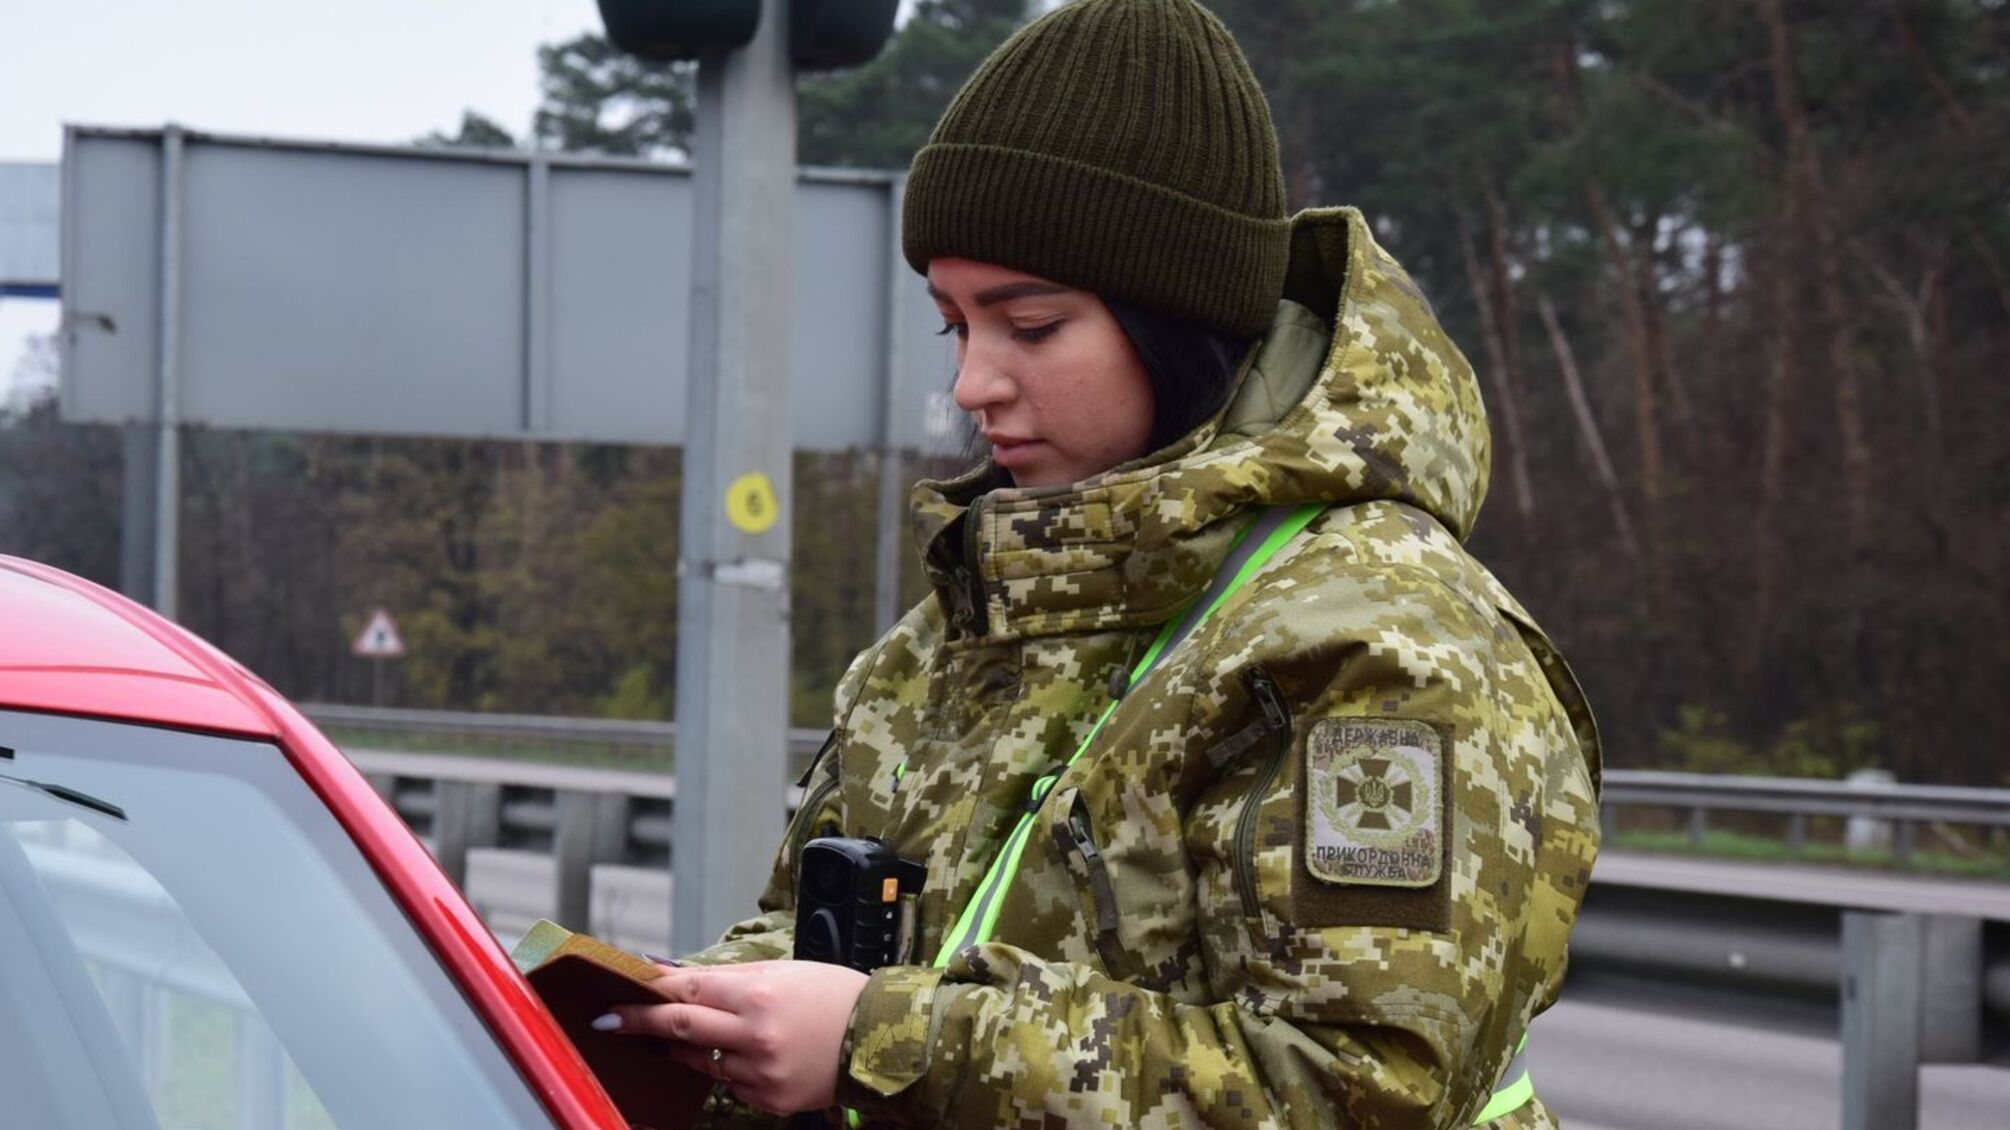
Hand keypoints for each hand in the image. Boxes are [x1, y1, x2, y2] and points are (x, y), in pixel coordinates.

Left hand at [596, 960, 869, 1113]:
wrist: (880, 1037)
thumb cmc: (832, 995)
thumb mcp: (782, 973)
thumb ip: (726, 978)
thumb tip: (676, 977)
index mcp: (758, 995)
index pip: (686, 992)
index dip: (647, 994)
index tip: (617, 997)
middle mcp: (755, 1036)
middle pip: (681, 1028)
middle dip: (640, 1023)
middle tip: (608, 1022)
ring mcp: (760, 1072)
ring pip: (701, 1061)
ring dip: (683, 1048)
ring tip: (680, 1037)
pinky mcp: (769, 1099)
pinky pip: (730, 1084)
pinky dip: (727, 1069)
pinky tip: (745, 1056)